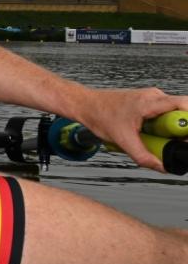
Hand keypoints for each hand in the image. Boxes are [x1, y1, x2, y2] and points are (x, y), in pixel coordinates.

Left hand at [71, 86, 187, 171]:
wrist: (85, 104)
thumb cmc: (99, 115)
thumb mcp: (123, 140)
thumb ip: (143, 156)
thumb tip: (162, 167)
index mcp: (150, 102)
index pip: (185, 106)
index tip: (184, 138)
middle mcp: (155, 96)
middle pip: (183, 112)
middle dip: (181, 130)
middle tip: (172, 142)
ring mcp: (152, 97)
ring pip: (174, 113)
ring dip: (171, 128)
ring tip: (157, 137)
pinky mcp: (149, 102)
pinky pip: (165, 113)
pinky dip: (163, 125)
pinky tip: (152, 133)